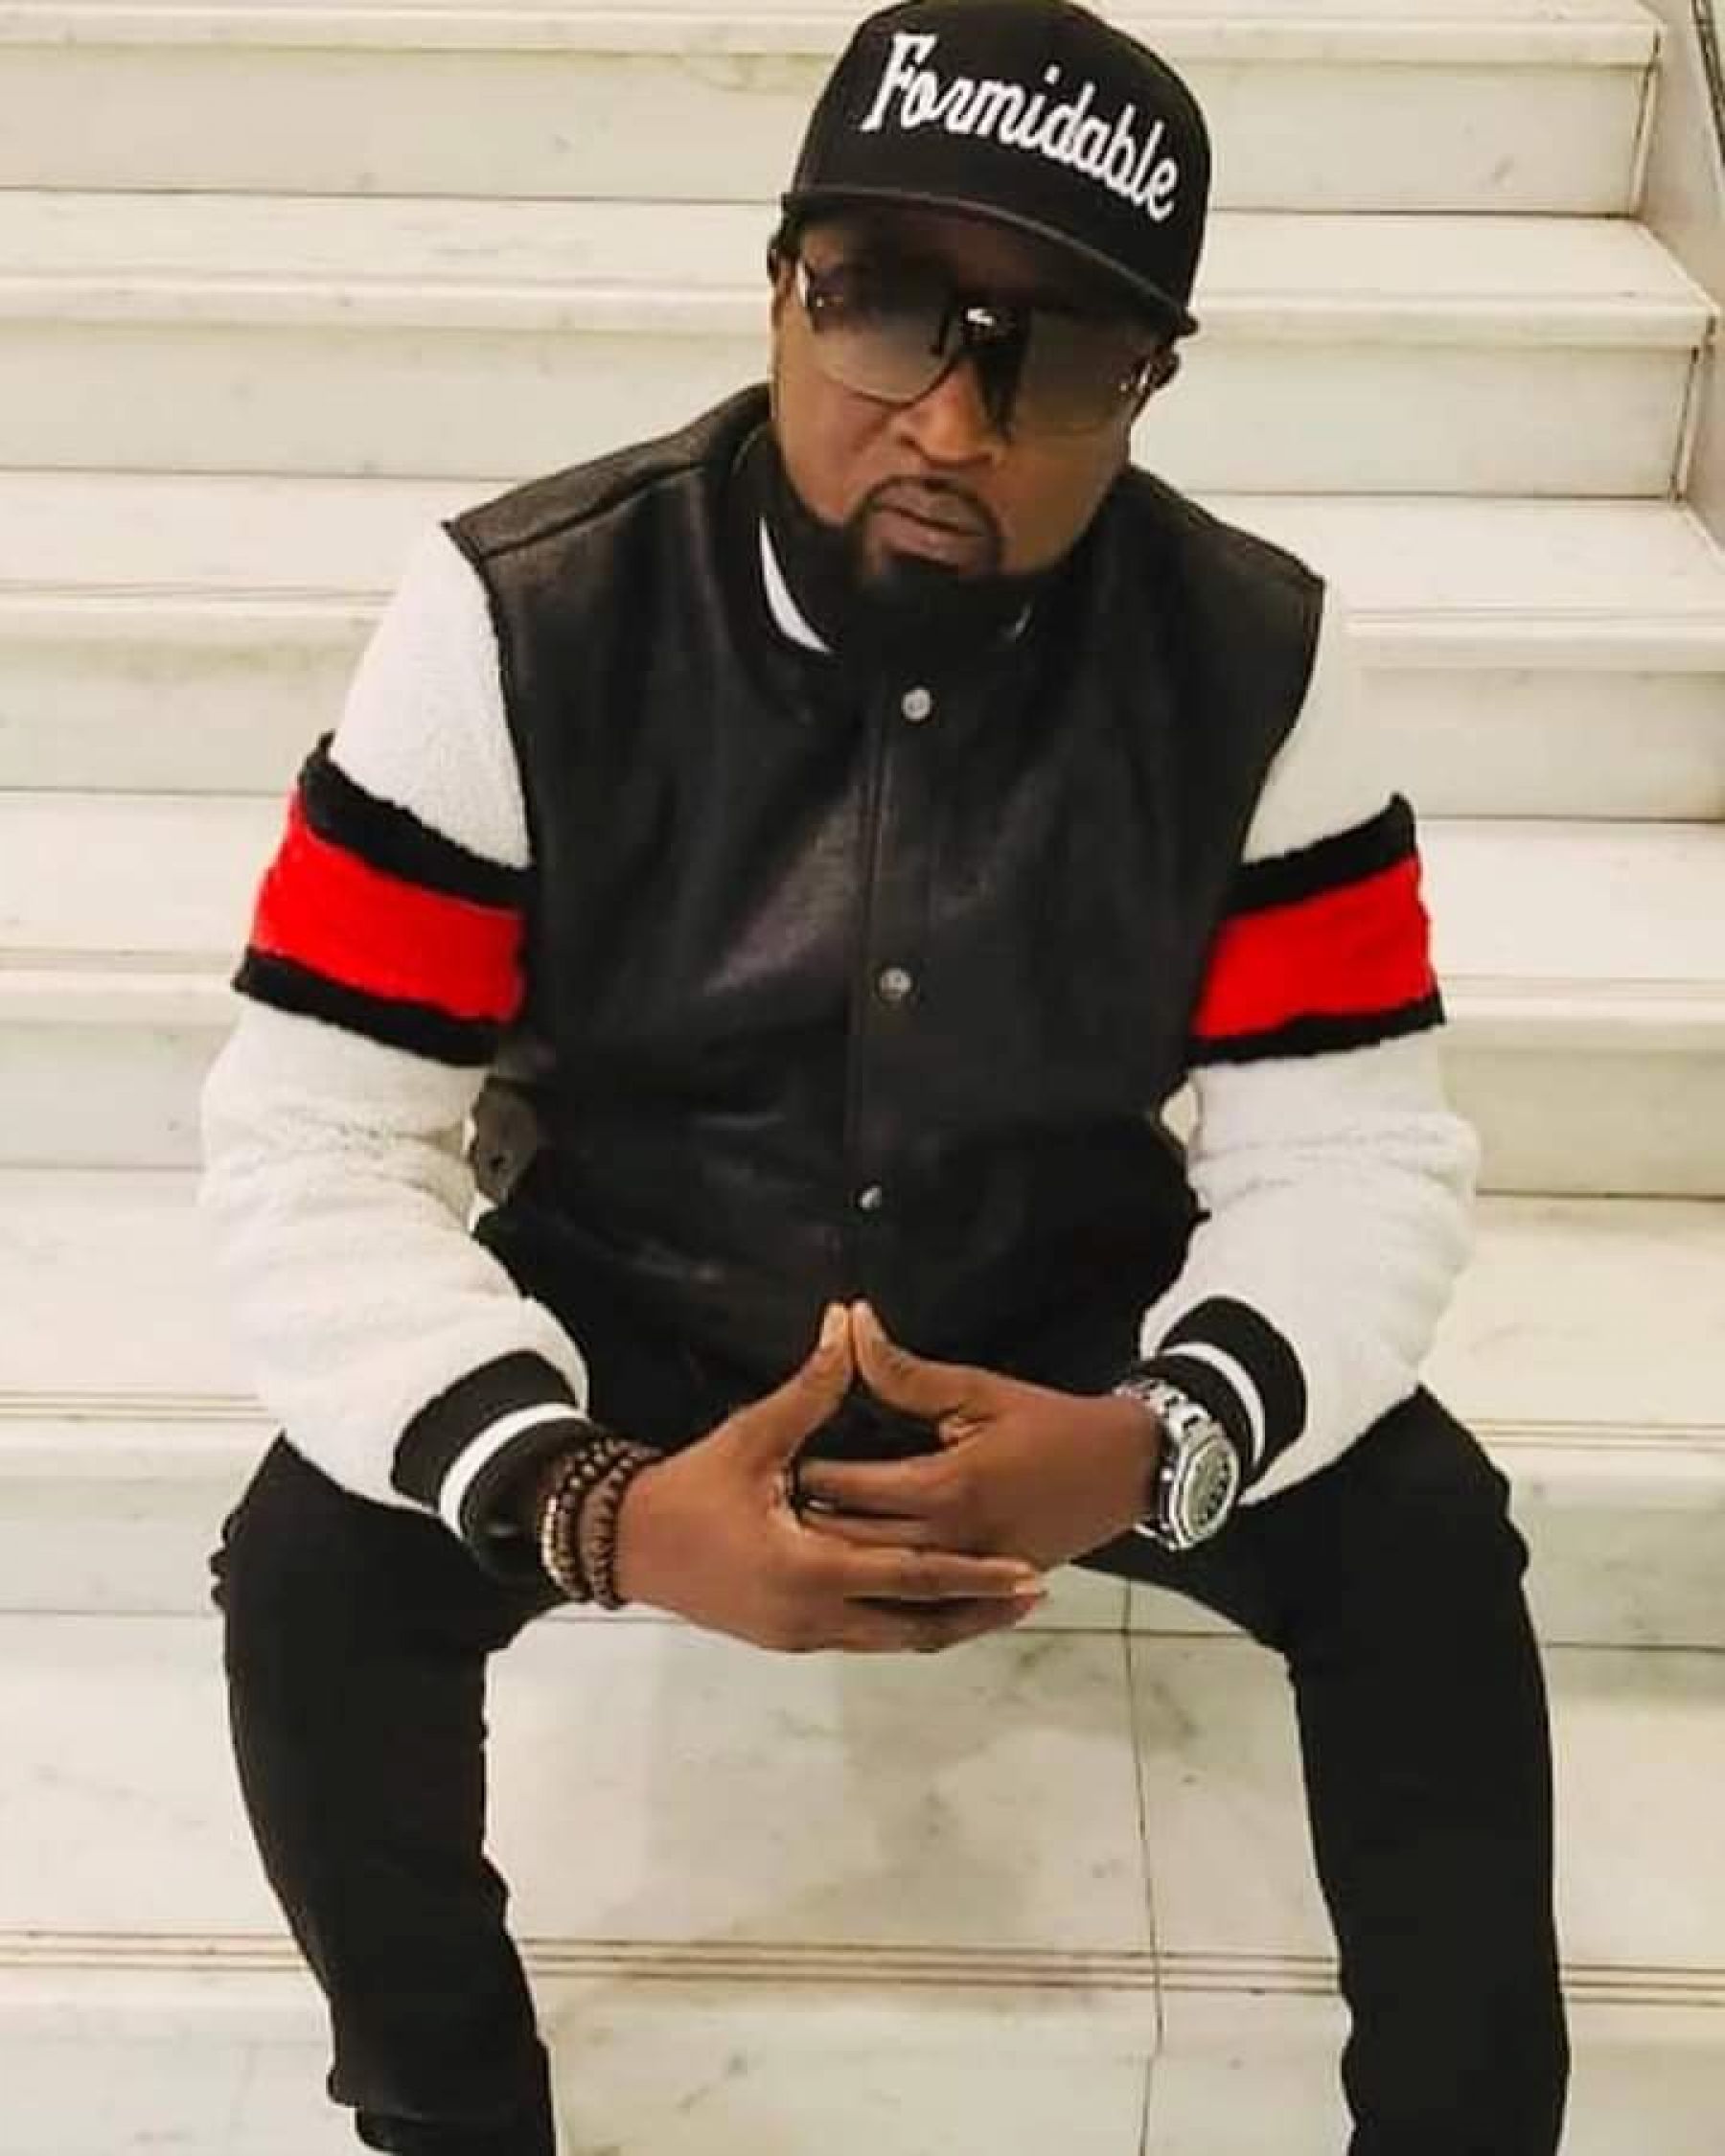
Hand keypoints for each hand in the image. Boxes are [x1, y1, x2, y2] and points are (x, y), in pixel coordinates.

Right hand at [610, 1303, 1050, 1654]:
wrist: (627, 1547)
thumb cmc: (690, 1490)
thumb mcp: (752, 1436)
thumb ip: (810, 1387)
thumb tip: (847, 1322)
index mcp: (811, 1569)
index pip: (913, 1576)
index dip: (974, 1573)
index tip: (1028, 1568)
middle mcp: (814, 1617)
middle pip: (917, 1624)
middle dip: (978, 1608)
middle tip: (1036, 1590)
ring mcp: (803, 1636)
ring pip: (895, 1639)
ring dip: (948, 1621)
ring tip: (1002, 1601)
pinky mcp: (792, 1639)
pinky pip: (868, 1636)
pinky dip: (907, 1622)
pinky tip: (938, 1602)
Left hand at [793, 1302, 1161, 1574]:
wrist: (1125, 1472)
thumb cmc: (1052, 1423)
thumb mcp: (979, 1389)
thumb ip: (906, 1371)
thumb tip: (852, 1325)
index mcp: (945, 1487)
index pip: (849, 1489)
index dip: (804, 1475)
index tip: (772, 1460)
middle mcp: (951, 1540)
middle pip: (853, 1542)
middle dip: (807, 1523)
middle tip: (767, 1503)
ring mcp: (967, 1573)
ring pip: (880, 1579)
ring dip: (837, 1557)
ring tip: (795, 1537)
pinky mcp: (982, 1590)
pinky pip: (917, 1598)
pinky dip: (879, 1583)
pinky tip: (850, 1569)